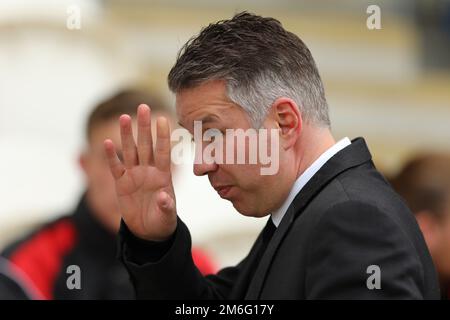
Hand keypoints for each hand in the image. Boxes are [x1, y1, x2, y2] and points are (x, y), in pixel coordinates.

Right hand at [104, 104, 176, 240]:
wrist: (148, 231)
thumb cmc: (162, 222)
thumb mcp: (166, 216)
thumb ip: (166, 206)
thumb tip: (164, 197)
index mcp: (163, 176)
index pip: (163, 152)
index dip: (162, 136)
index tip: (163, 119)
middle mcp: (148, 171)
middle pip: (146, 145)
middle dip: (144, 127)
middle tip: (143, 107)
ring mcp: (134, 175)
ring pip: (130, 151)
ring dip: (127, 135)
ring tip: (124, 117)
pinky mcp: (121, 184)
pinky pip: (115, 167)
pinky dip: (111, 156)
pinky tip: (108, 142)